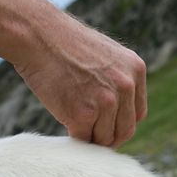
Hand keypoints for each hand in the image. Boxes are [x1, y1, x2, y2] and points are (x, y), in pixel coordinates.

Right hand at [13, 17, 146, 147]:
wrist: (39, 37)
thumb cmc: (65, 45)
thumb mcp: (107, 56)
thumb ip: (117, 81)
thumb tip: (116, 111)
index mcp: (135, 70)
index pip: (137, 114)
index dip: (120, 124)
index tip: (106, 127)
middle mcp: (125, 86)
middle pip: (124, 131)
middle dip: (107, 137)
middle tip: (90, 135)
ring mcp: (105, 101)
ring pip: (104, 139)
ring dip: (89, 137)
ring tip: (74, 123)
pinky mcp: (82, 114)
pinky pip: (83, 140)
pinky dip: (73, 138)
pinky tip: (65, 122)